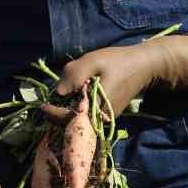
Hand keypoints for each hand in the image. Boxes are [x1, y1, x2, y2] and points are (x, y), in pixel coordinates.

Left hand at [39, 34, 187, 123]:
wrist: (145, 65)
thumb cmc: (118, 62)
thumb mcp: (92, 62)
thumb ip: (73, 75)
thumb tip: (58, 92)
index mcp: (97, 108)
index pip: (70, 120)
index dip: (53, 114)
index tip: (42, 106)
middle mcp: (102, 118)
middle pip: (73, 125)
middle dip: (57, 117)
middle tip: (45, 107)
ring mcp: (105, 118)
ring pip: (80, 122)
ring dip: (65, 115)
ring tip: (54, 104)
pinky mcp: (107, 114)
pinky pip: (86, 117)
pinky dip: (75, 111)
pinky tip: (70, 100)